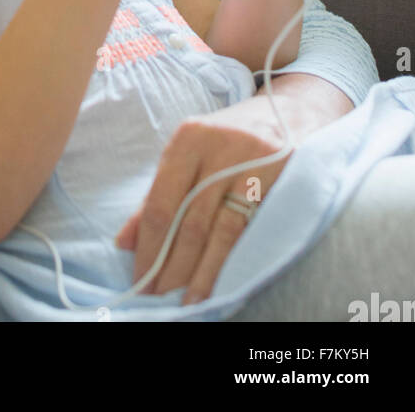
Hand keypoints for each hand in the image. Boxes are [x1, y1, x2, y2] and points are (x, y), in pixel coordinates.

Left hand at [113, 94, 292, 303]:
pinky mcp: (278, 178)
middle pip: (187, 219)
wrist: (290, 113)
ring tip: (185, 301)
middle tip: (156, 296)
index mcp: (187, 138)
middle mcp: (216, 146)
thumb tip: (124, 241)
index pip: (160, 202)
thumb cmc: (229, 140)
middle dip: (169, 265)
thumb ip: (158, 195)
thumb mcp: (191, 155)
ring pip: (217, 229)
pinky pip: (247, 229)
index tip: (138, 277)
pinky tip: (217, 284)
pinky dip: (228, 261)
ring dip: (198, 271)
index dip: (146, 245)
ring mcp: (250, 162)